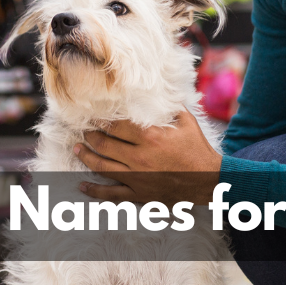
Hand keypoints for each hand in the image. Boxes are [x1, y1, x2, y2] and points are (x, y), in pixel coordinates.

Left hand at [75, 109, 221, 205]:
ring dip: (86, 157)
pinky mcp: (138, 193)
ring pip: (102, 166)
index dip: (101, 120)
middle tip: (84, 131)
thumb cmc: (197, 150)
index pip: (117, 126)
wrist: (208, 181)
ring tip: (77, 149)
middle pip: (104, 144)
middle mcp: (139, 157)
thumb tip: (159, 91)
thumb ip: (170, 107)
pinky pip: (112, 194)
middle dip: (90, 136)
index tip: (92, 116)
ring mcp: (137, 177)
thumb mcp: (187, 123)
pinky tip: (82, 187)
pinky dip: (95, 191)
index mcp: (150, 137)